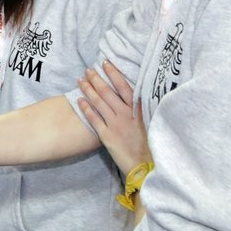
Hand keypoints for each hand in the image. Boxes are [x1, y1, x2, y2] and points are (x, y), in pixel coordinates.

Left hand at [77, 61, 151, 176]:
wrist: (146, 167)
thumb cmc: (151, 145)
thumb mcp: (149, 123)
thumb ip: (140, 110)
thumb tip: (134, 96)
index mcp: (138, 110)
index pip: (124, 86)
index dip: (114, 74)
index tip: (105, 63)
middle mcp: (126, 115)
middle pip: (107, 92)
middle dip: (96, 79)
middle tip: (88, 70)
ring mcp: (115, 124)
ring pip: (98, 102)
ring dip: (88, 89)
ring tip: (80, 80)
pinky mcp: (107, 136)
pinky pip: (93, 119)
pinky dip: (86, 108)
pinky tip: (79, 100)